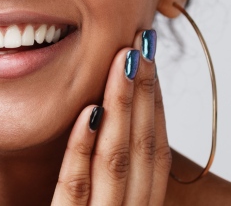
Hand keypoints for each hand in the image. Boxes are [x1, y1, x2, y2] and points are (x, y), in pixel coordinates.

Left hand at [52, 30, 171, 205]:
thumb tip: (111, 113)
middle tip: (141, 41)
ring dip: (120, 106)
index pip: (156, 152)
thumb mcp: (100, 201)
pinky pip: (74, 188)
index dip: (155, 103)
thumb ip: (107, 172)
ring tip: (122, 59)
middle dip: (144, 91)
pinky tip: (88, 112)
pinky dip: (82, 148)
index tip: (149, 57)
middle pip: (142, 150)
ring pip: (115, 162)